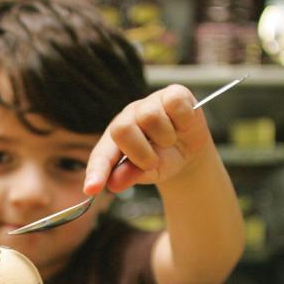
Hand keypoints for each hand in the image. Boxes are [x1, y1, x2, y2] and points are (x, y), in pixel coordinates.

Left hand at [84, 84, 213, 194]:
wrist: (192, 149)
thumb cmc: (165, 159)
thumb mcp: (149, 173)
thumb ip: (131, 175)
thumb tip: (114, 184)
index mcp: (115, 140)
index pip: (101, 155)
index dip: (97, 171)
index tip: (92, 189)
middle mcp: (129, 117)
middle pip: (122, 129)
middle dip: (140, 153)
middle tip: (154, 162)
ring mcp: (150, 103)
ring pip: (150, 117)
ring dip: (165, 138)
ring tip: (170, 141)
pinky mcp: (173, 94)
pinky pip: (175, 105)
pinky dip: (183, 121)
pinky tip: (183, 125)